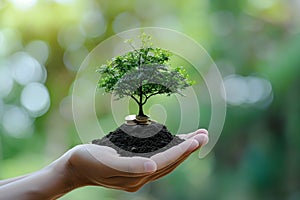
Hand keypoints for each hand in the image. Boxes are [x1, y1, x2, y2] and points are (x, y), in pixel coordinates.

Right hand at [64, 129, 208, 191]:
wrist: (75, 168)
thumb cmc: (87, 160)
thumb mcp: (105, 161)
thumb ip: (129, 166)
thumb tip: (152, 167)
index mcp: (135, 176)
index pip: (165, 162)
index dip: (181, 150)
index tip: (197, 140)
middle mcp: (141, 177)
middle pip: (171, 162)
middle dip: (188, 148)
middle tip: (204, 134)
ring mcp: (139, 174)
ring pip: (168, 161)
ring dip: (183, 149)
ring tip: (197, 136)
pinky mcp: (136, 169)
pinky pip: (159, 159)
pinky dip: (171, 150)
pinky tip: (176, 142)